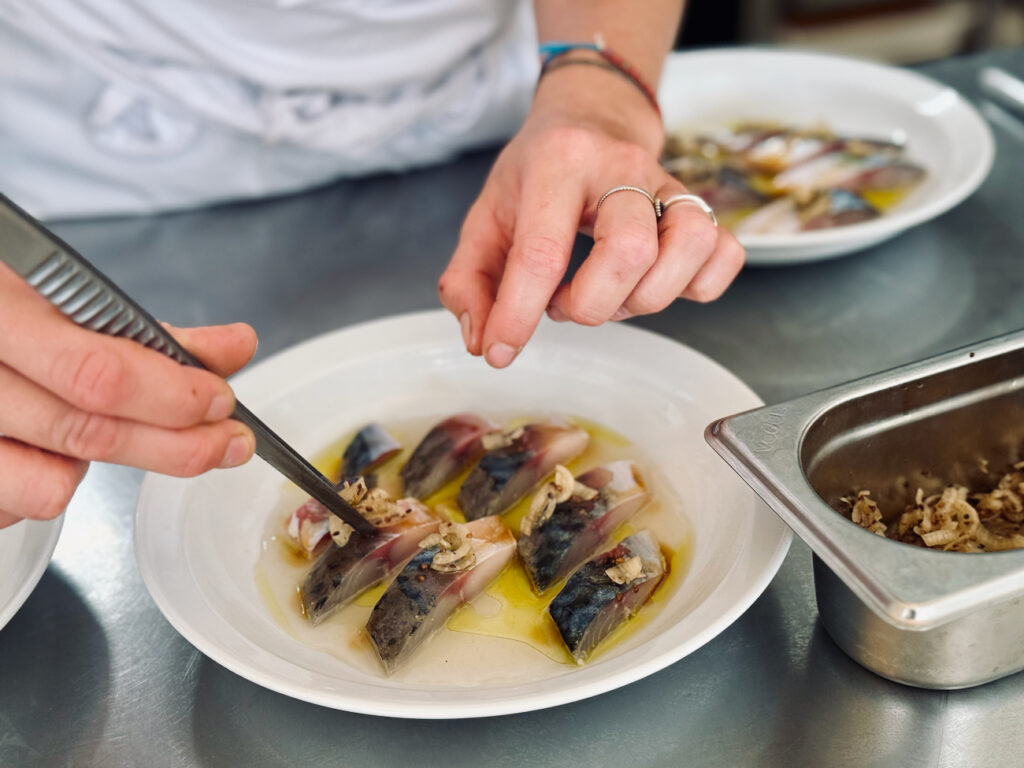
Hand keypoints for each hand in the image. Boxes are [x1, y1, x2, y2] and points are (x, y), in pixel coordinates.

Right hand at [0, 263, 257, 528]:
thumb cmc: (5, 318)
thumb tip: (236, 346)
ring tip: (107, 429)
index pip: (97, 372)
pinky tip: (49, 448)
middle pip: (90, 433)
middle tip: (226, 441)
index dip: (172, 395)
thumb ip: (150, 332)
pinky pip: (20, 506)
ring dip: (105, 465)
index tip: (221, 400)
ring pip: (53, 486)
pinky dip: (50, 483)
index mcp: (4, 316)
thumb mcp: (64, 302)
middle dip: (179, 444)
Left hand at [438, 63, 743, 367]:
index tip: (501, 350)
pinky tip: (655, 283)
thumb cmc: (537, 172)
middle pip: (629, 251)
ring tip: (609, 294)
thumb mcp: (486, 217)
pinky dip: (697, 287)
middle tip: (564, 303)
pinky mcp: (701, 205)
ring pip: (689, 248)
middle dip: (592, 305)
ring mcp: (669, 184)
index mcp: (558, 163)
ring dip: (645, 297)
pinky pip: (725, 255)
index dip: (519, 315)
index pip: (543, 252)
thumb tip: (482, 341)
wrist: (591, 115)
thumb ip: (470, 281)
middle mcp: (622, 167)